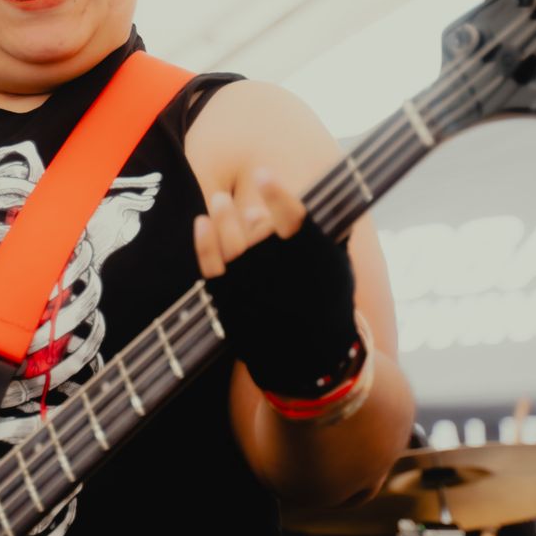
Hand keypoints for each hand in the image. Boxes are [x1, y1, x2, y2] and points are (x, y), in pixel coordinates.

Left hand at [195, 168, 359, 401]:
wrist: (312, 362)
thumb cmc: (326, 305)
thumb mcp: (334, 269)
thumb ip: (317, 235)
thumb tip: (284, 203)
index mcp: (312, 263)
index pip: (294, 221)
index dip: (277, 195)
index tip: (265, 173)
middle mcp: (280, 276)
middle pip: (255, 233)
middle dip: (242, 210)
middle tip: (232, 190)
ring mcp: (252, 290)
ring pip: (231, 247)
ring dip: (223, 219)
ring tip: (220, 199)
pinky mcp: (231, 303)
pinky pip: (212, 268)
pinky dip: (204, 244)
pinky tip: (201, 223)